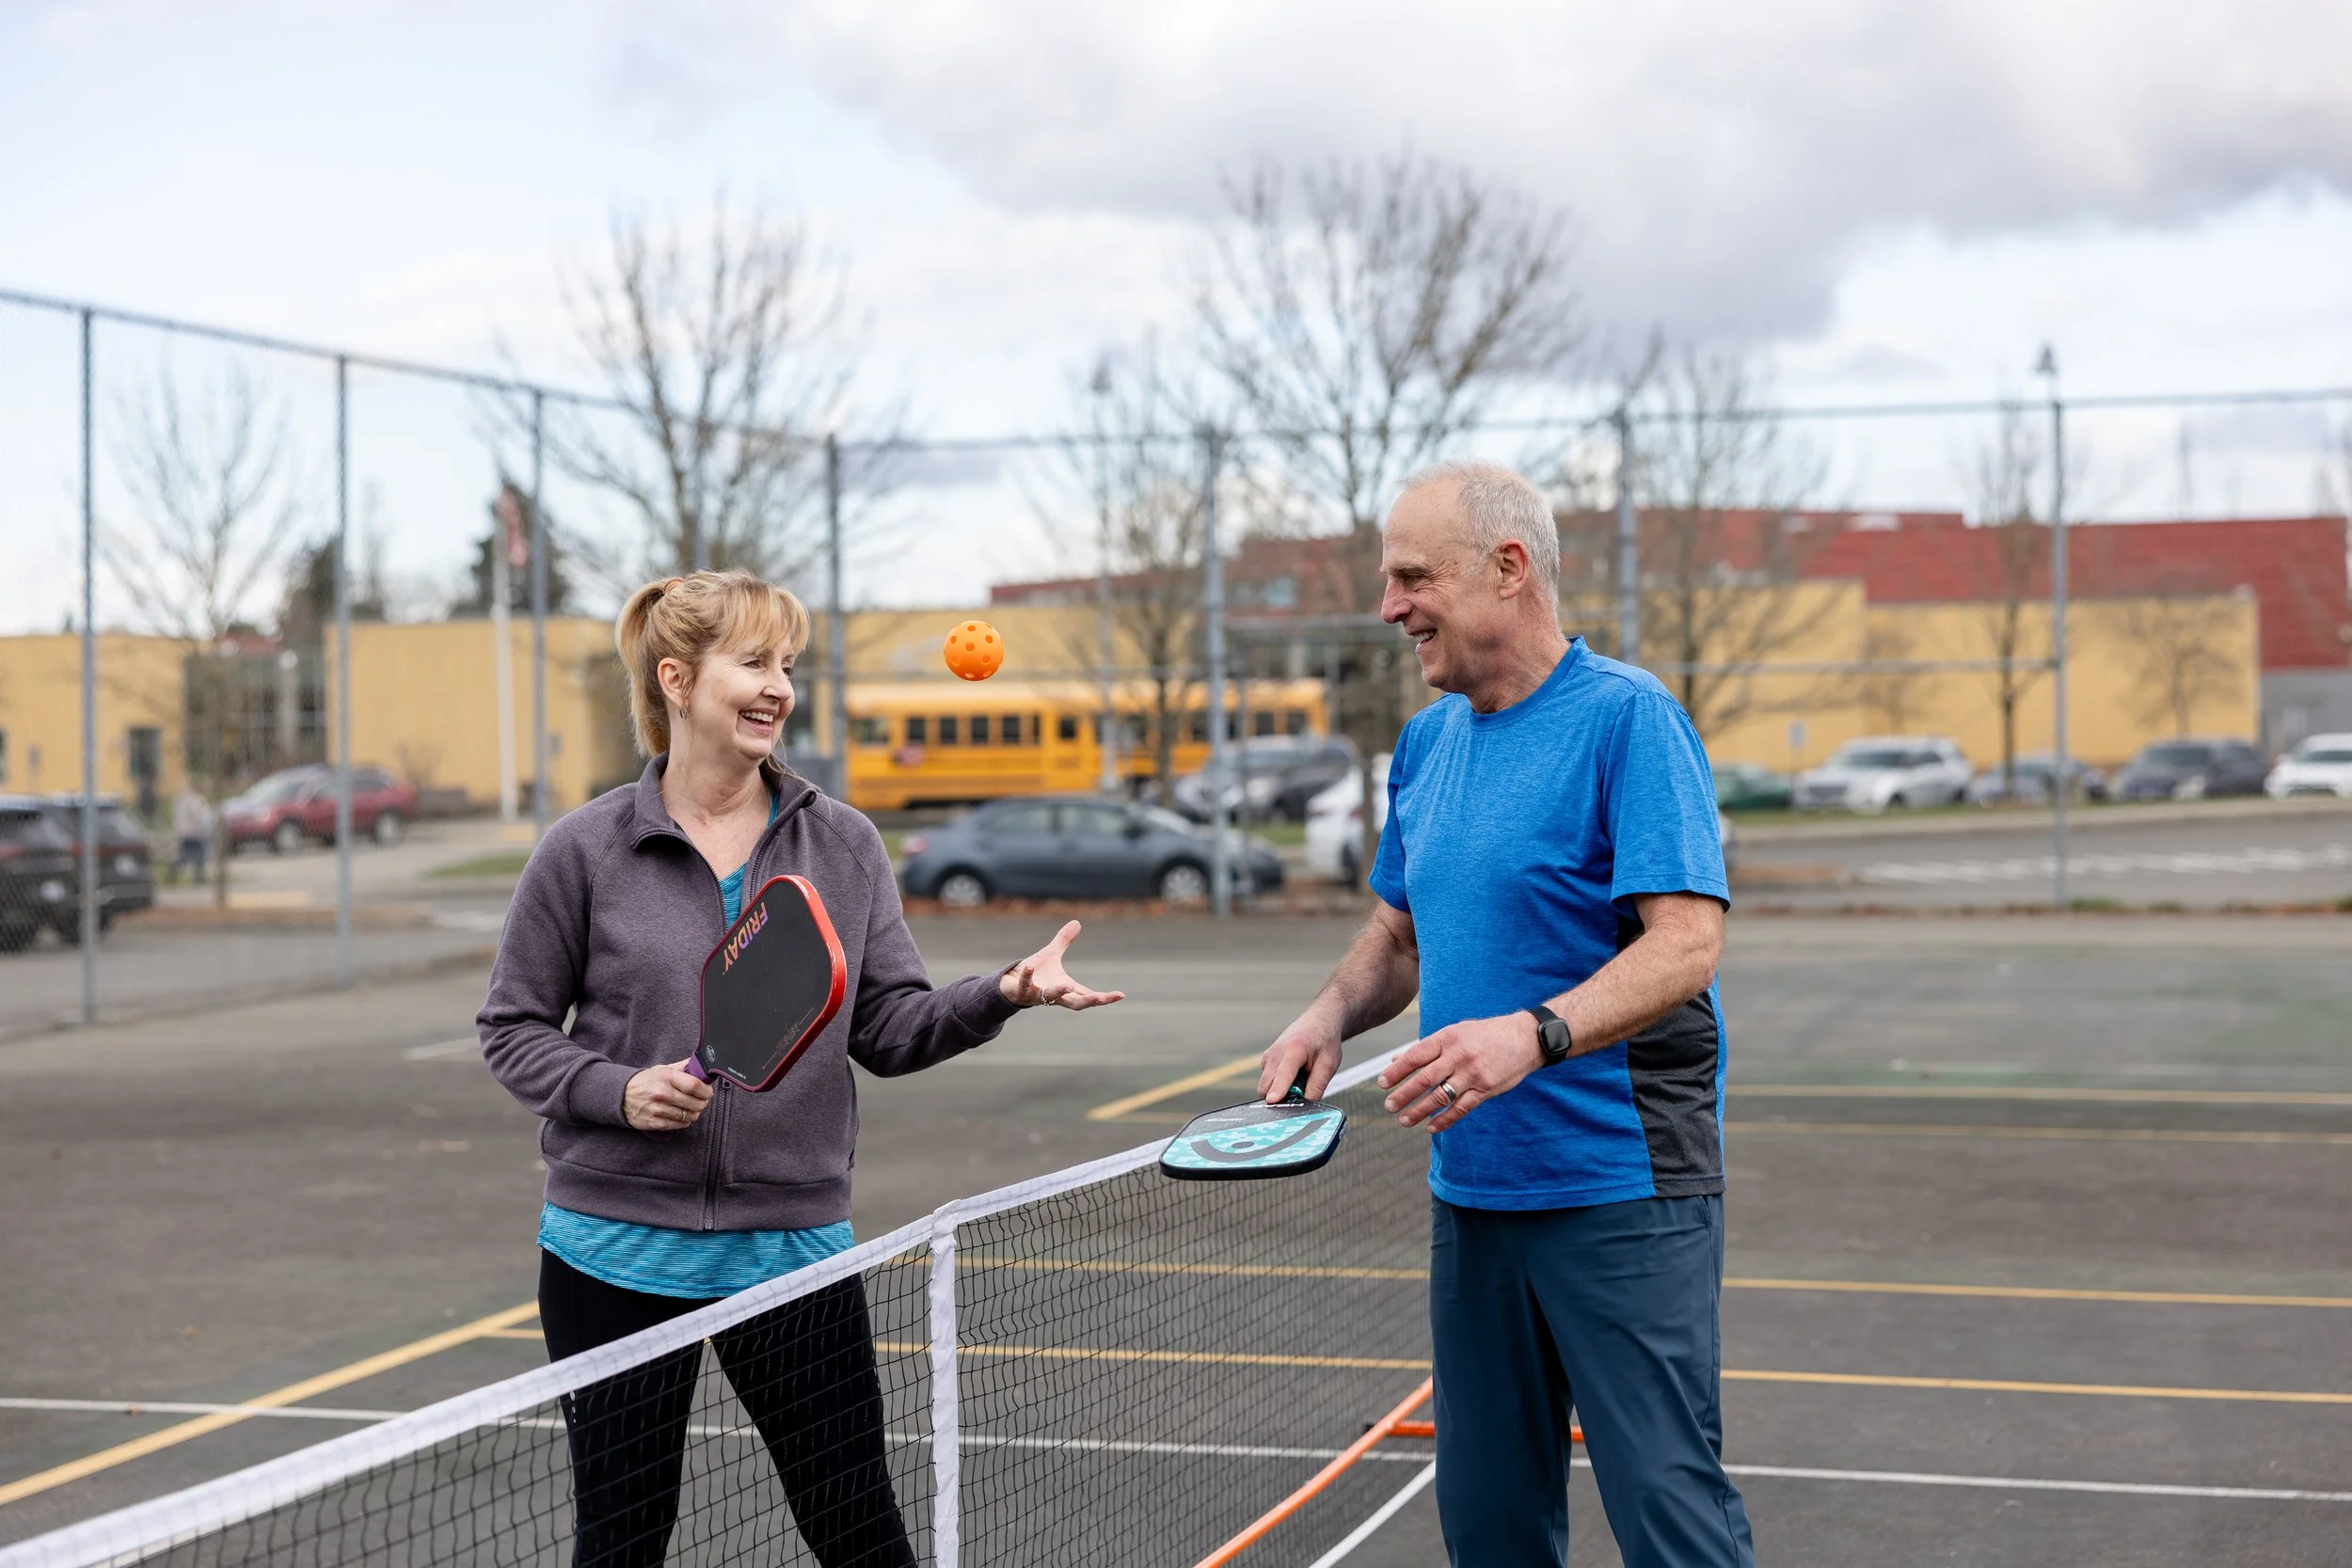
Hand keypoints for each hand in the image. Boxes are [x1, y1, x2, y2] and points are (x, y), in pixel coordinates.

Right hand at [624, 1060, 712, 1131]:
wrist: (622, 1095)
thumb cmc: (646, 1081)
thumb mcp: (663, 1068)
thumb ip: (684, 1066)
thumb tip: (702, 1063)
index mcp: (667, 1077)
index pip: (695, 1086)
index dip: (706, 1090)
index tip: (708, 1092)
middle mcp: (663, 1093)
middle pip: (695, 1103)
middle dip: (702, 1103)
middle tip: (701, 1100)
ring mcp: (658, 1109)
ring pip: (689, 1116)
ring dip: (694, 1113)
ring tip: (691, 1108)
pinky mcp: (655, 1122)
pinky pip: (679, 1125)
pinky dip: (684, 1121)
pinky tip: (681, 1115)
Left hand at [1000, 921, 1125, 1009]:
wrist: (1008, 983)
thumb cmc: (1034, 973)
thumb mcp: (1051, 955)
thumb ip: (1064, 941)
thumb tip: (1077, 922)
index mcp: (1066, 989)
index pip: (1089, 996)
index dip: (1104, 997)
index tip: (1120, 994)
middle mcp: (1054, 996)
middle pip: (1075, 1003)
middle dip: (1089, 1001)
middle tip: (1101, 998)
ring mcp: (1038, 996)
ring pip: (1050, 997)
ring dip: (1059, 992)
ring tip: (1068, 985)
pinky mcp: (1021, 991)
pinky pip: (1025, 985)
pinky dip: (1027, 976)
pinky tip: (1029, 965)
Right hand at [1260, 1006, 1343, 1103]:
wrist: (1318, 1022)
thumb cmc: (1324, 1041)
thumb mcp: (1329, 1064)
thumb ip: (1317, 1086)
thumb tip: (1305, 1107)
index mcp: (1294, 1050)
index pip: (1283, 1073)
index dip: (1278, 1088)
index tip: (1273, 1100)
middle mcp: (1276, 1052)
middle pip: (1268, 1085)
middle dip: (1280, 1096)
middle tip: (1300, 1092)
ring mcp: (1268, 1056)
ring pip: (1266, 1085)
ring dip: (1280, 1089)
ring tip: (1300, 1078)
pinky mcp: (1265, 1061)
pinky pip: (1267, 1081)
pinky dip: (1278, 1084)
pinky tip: (1293, 1075)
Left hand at [1380, 1012, 1543, 1132]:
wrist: (1526, 1038)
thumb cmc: (1486, 1034)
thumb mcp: (1456, 1032)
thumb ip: (1428, 1048)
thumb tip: (1398, 1060)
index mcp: (1449, 1038)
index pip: (1416, 1055)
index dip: (1397, 1070)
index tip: (1383, 1082)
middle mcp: (1460, 1055)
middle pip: (1425, 1078)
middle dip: (1404, 1094)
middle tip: (1388, 1105)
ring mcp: (1473, 1074)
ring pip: (1441, 1096)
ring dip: (1420, 1110)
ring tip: (1404, 1120)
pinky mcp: (1486, 1089)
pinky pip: (1462, 1108)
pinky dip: (1445, 1119)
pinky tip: (1431, 1127)